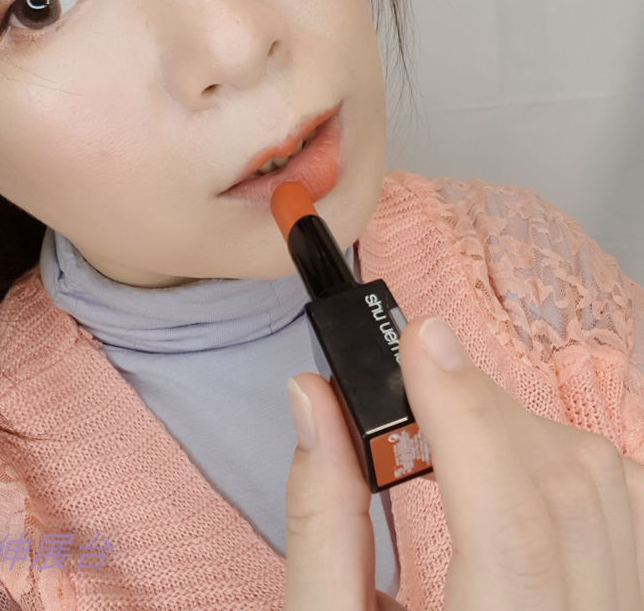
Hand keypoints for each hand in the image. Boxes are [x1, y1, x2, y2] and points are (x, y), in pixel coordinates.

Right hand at [283, 315, 643, 610]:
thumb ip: (321, 517)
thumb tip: (313, 397)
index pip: (510, 527)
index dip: (465, 417)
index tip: (418, 341)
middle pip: (561, 489)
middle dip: (481, 408)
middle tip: (412, 383)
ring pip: (608, 487)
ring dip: (525, 428)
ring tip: (454, 431)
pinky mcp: (625, 602)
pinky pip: (629, 508)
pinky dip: (570, 459)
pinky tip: (514, 465)